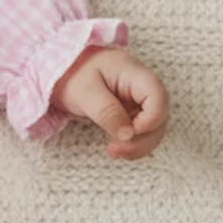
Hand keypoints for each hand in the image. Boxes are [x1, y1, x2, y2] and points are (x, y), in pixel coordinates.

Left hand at [50, 45, 168, 158]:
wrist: (62, 71)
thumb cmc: (72, 73)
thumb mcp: (85, 91)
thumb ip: (107, 111)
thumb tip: (128, 134)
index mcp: (135, 74)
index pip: (159, 97)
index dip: (151, 119)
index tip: (129, 131)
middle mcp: (142, 88)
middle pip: (160, 117)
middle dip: (144, 139)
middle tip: (115, 150)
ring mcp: (139, 101)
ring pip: (153, 128)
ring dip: (139, 145)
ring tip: (114, 152)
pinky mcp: (132, 113)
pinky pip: (141, 131)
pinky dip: (132, 143)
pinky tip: (116, 148)